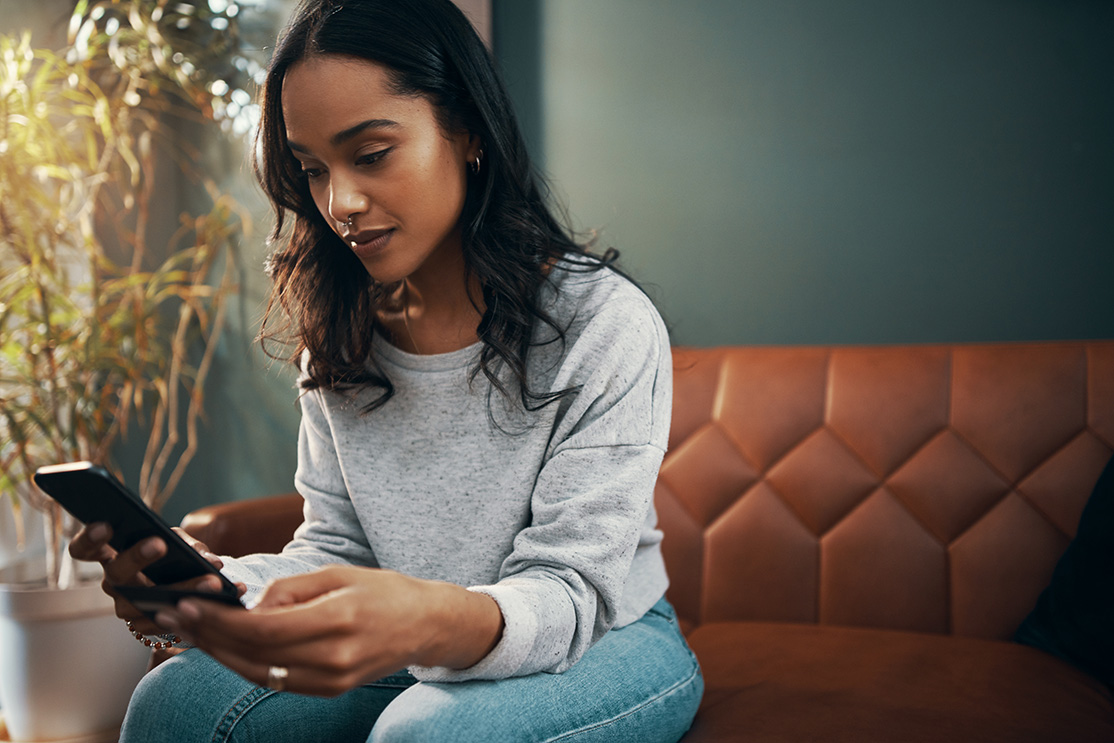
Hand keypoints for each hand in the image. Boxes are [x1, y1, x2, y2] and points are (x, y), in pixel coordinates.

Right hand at [68, 523, 234, 634]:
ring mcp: (127, 608)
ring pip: (148, 601)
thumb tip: (211, 561)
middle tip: (159, 543)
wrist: (183, 593)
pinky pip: (171, 619)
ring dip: (182, 589)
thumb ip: (190, 545)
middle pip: (117, 572)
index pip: (85, 549)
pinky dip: (200, 608)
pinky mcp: (146, 629)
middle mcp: (114, 584)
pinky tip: (226, 597)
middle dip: (137, 556)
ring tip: (212, 582)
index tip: (105, 526)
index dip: (89, 538)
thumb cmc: (174, 558)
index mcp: (112, 557)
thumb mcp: (180, 543)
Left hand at [155, 565, 502, 696]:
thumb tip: (251, 606)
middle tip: (176, 617)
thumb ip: (292, 589)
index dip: (220, 620)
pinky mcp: (331, 690)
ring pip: (260, 673)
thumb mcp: (340, 574)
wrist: (426, 625)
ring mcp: (333, 680)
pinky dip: (248, 666)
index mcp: (337, 619)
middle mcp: (334, 657)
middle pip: (254, 654)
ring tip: (194, 633)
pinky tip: (228, 649)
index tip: (189, 605)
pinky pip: (278, 681)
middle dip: (210, 637)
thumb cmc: (384, 592)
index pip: (262, 627)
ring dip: (222, 655)